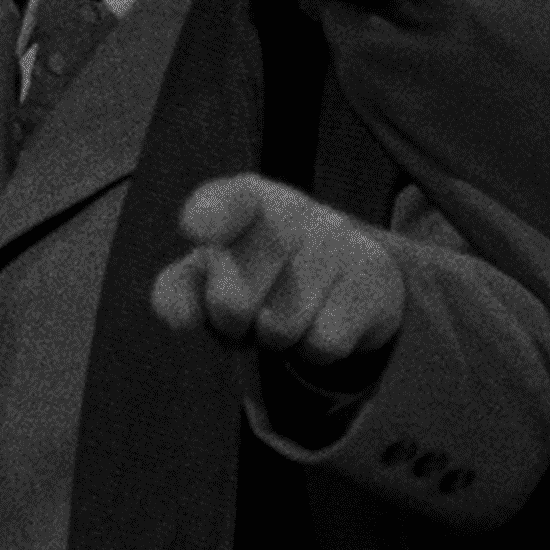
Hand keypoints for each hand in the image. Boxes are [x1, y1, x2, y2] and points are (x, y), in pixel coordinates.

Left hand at [149, 174, 405, 366]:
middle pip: (233, 302)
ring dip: (274, 338)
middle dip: (232, 324)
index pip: (228, 202)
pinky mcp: (370, 281)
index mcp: (246, 200)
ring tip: (287, 313)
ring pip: (278, 329)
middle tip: (249, 310)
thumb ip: (178, 290)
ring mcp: (336, 244)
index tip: (196, 230)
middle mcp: (291, 212)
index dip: (209, 217)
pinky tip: (322, 321)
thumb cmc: (261, 270)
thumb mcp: (214, 272)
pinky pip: (322, 344)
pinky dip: (312, 348)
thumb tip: (178, 318)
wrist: (351, 272)